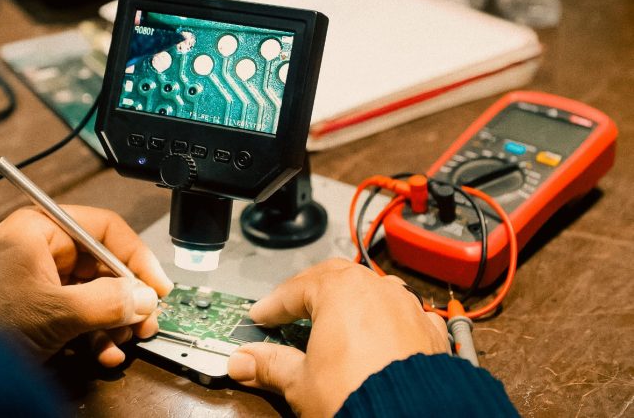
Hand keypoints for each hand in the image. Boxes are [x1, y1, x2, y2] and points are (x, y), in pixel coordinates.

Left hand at [0, 206, 173, 365]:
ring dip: (112, 321)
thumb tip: (145, 298)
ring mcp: (36, 278)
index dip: (137, 258)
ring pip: (92, 292)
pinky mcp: (31, 305)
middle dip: (126, 298)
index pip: (106, 229)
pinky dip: (92, 332)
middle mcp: (41, 247)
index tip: (158, 287)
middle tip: (145, 323)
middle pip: (102, 264)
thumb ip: (106, 303)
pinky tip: (102, 353)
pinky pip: (75, 311)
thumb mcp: (53, 311)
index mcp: (42, 228)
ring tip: (123, 343)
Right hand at [227, 259, 448, 416]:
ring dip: (352, 298)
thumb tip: (242, 362)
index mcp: (340, 291)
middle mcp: (376, 290)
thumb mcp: (301, 383)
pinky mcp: (430, 333)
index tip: (261, 316)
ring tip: (337, 316)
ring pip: (374, 289)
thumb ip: (270, 365)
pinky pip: (407, 315)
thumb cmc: (356, 397)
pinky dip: (390, 319)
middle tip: (292, 306)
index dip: (273, 305)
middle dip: (311, 289)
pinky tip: (384, 332)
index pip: (294, 290)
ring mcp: (407, 308)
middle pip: (335, 276)